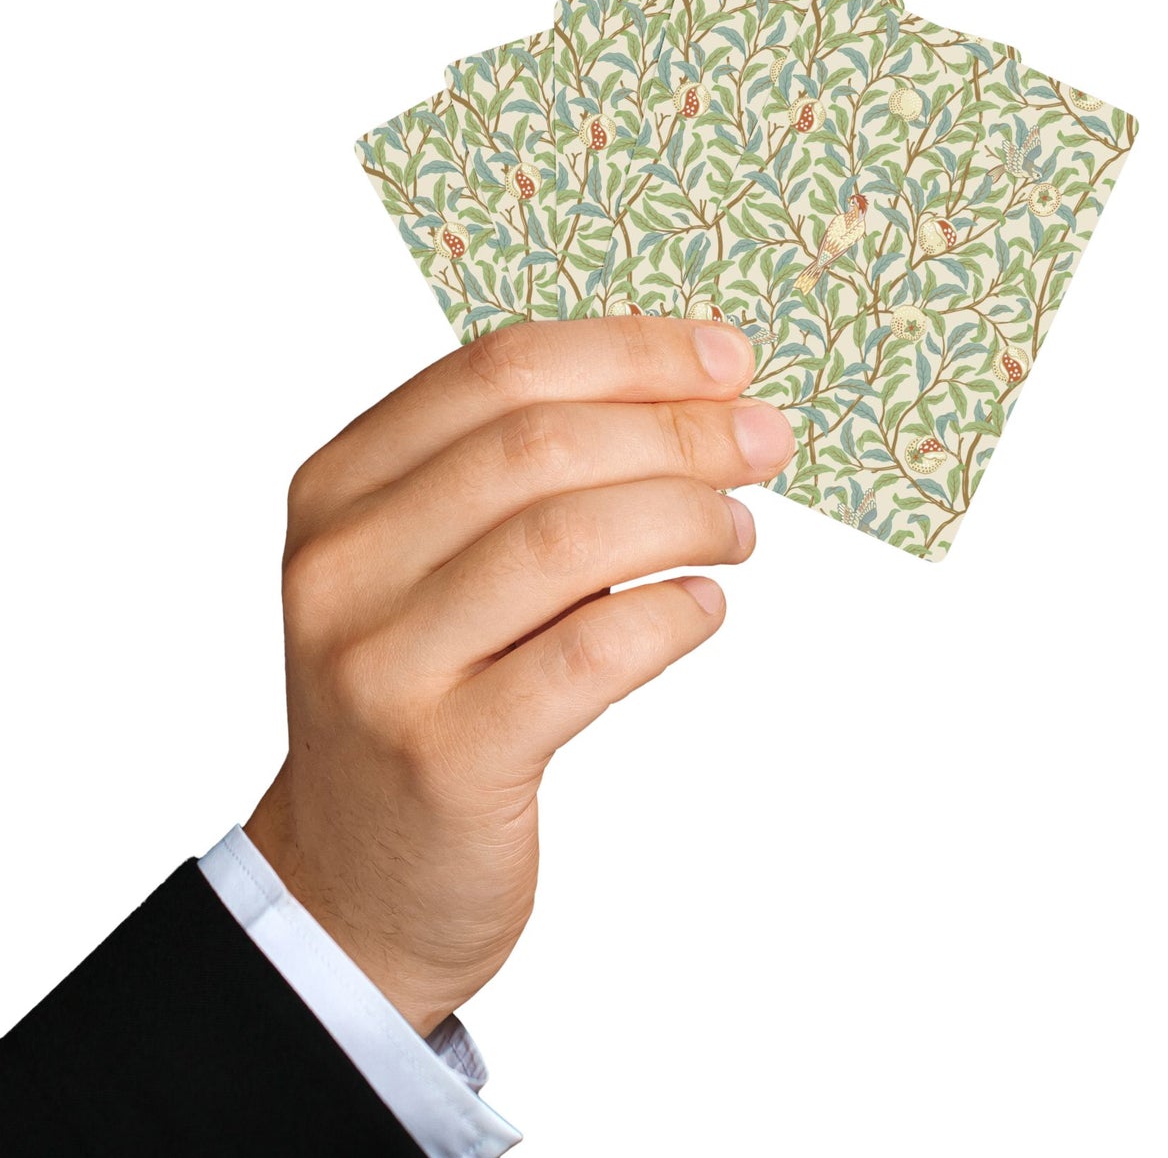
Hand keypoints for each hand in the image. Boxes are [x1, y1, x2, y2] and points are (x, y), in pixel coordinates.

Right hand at [244, 317, 794, 1034]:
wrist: (356, 879)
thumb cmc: (427, 695)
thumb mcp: (434, 565)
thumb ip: (524, 479)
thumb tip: (694, 399)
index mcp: (341, 486)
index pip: (498, 370)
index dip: (630, 352)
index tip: (729, 360)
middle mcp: (344, 563)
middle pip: (539, 445)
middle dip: (679, 428)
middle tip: (764, 441)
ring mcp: (384, 662)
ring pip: (567, 539)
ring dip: (684, 516)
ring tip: (739, 530)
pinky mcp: (445, 756)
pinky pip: (589, 654)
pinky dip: (668, 615)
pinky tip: (701, 606)